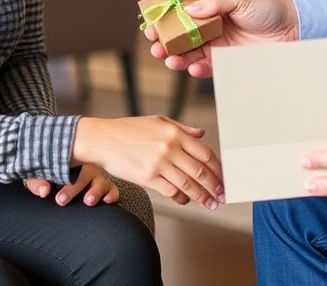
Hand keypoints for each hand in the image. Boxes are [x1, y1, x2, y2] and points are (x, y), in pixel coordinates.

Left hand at [24, 164, 118, 206]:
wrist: (57, 180)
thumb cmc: (49, 174)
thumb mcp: (38, 176)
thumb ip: (37, 183)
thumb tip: (43, 191)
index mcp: (69, 160)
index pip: (66, 164)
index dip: (59, 176)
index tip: (52, 192)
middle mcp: (85, 168)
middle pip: (84, 172)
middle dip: (74, 186)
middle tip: (62, 199)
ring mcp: (97, 178)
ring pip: (100, 181)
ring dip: (95, 191)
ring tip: (88, 201)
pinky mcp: (106, 188)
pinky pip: (113, 190)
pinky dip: (112, 194)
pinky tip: (107, 200)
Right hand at [72, 115, 223, 208]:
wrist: (102, 139)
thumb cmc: (129, 130)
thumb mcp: (158, 121)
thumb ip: (182, 128)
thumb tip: (202, 135)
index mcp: (175, 133)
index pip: (205, 154)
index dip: (218, 169)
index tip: (224, 178)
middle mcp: (169, 148)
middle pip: (200, 172)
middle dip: (215, 187)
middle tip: (222, 196)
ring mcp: (158, 164)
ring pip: (188, 184)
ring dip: (202, 197)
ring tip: (210, 204)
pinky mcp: (147, 178)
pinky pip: (170, 191)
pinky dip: (181, 198)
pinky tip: (186, 200)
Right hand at [144, 0, 299, 77]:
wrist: (292, 28)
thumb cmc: (267, 8)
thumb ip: (214, 3)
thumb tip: (190, 10)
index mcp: (210, 10)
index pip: (181, 14)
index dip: (164, 20)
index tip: (151, 25)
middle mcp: (211, 28)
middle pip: (180, 36)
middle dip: (165, 42)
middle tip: (155, 46)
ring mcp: (218, 46)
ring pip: (190, 53)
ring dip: (176, 57)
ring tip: (168, 58)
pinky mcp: (227, 62)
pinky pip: (207, 67)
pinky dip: (196, 69)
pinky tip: (190, 67)